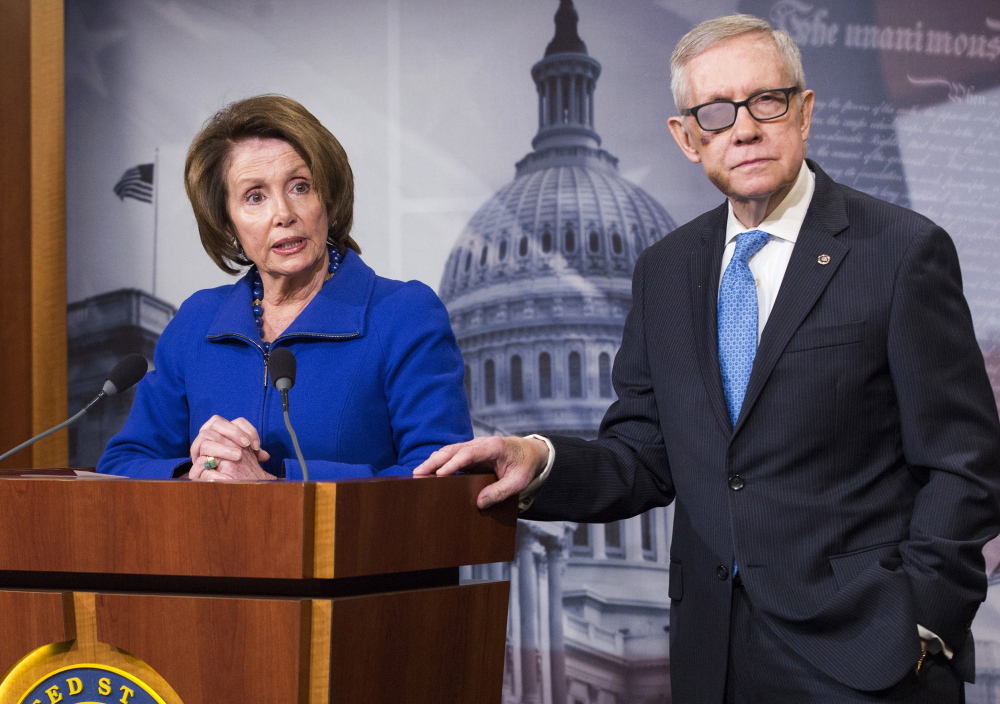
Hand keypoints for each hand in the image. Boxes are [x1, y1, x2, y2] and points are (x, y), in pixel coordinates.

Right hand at [189, 416, 274, 481]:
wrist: (212, 475)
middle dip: (234, 432)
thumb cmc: (229, 464)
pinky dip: (213, 453)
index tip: (256, 446)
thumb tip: (265, 455)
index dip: (249, 430)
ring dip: (223, 445)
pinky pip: (200, 448)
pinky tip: (223, 462)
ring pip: (207, 433)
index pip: (238, 421)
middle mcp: (210, 430)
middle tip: (246, 445)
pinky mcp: (194, 451)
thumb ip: (253, 455)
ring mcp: (200, 439)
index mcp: (224, 428)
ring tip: (237, 456)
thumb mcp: (243, 459)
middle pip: (218, 422)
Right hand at [413, 436, 548, 508]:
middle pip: (453, 449)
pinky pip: (452, 455)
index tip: (440, 474)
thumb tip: (479, 502)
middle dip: (434, 461)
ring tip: (418, 474)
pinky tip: (429, 471)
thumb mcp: (518, 481)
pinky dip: (439, 461)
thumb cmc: (525, 466)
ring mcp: (474, 446)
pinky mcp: (471, 452)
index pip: (468, 453)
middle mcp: (480, 443)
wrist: (530, 452)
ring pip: (449, 451)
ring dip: (433, 461)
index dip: (453, 463)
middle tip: (417, 473)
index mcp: (493, 447)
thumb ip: (500, 491)